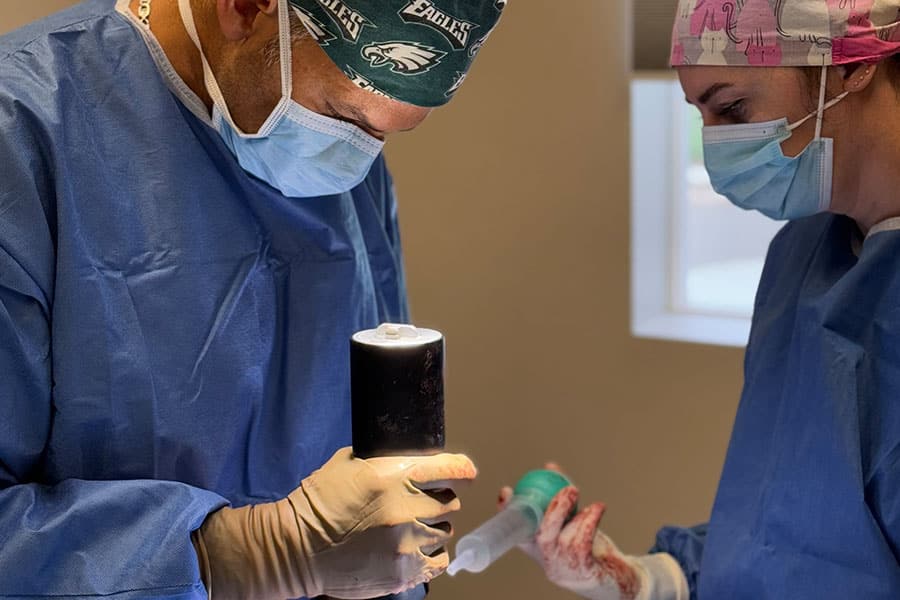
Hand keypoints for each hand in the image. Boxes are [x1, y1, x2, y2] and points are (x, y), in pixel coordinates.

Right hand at [194, 447, 475, 599]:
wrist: (297, 547)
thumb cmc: (321, 500)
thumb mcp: (351, 462)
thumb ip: (388, 460)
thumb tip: (418, 457)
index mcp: (395, 476)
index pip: (454, 470)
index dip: (462, 470)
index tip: (463, 473)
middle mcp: (406, 509)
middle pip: (451, 502)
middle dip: (438, 500)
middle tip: (419, 503)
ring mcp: (406, 544)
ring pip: (445, 531)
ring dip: (432, 527)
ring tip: (409, 528)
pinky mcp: (402, 573)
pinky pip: (439, 561)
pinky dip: (432, 554)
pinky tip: (415, 548)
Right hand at [498, 469, 686, 599]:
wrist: (616, 576)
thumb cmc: (590, 547)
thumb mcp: (572, 521)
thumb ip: (561, 498)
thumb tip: (550, 467)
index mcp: (540, 550)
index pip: (518, 533)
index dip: (509, 513)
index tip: (506, 492)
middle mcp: (549, 562)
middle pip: (542, 537)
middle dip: (553, 510)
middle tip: (567, 489)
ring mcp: (566, 570)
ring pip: (565, 539)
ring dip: (577, 513)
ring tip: (582, 495)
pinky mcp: (584, 573)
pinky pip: (584, 544)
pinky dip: (590, 521)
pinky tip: (598, 507)